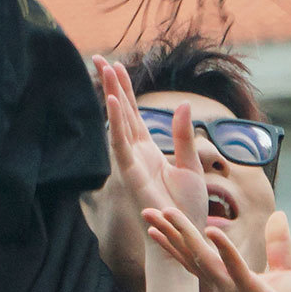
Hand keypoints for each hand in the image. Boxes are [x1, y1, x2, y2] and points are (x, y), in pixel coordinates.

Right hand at [91, 58, 206, 279]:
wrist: (183, 233)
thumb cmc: (186, 206)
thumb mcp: (190, 165)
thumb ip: (184, 136)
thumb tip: (183, 105)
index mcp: (149, 150)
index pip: (134, 114)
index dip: (126, 90)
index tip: (117, 66)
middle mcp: (136, 153)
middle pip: (122, 112)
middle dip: (113, 85)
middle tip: (100, 58)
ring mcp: (131, 162)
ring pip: (119, 123)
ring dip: (113, 96)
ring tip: (106, 70)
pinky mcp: (131, 173)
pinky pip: (121, 144)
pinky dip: (117, 123)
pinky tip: (114, 102)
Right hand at [145, 208, 290, 291]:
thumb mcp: (285, 272)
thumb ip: (277, 244)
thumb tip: (278, 215)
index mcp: (228, 282)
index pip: (195, 258)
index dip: (175, 240)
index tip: (155, 224)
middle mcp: (224, 287)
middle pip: (191, 256)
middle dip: (169, 233)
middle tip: (146, 211)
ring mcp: (235, 290)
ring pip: (204, 259)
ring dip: (187, 235)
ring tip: (169, 212)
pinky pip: (236, 269)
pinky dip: (225, 250)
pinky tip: (213, 232)